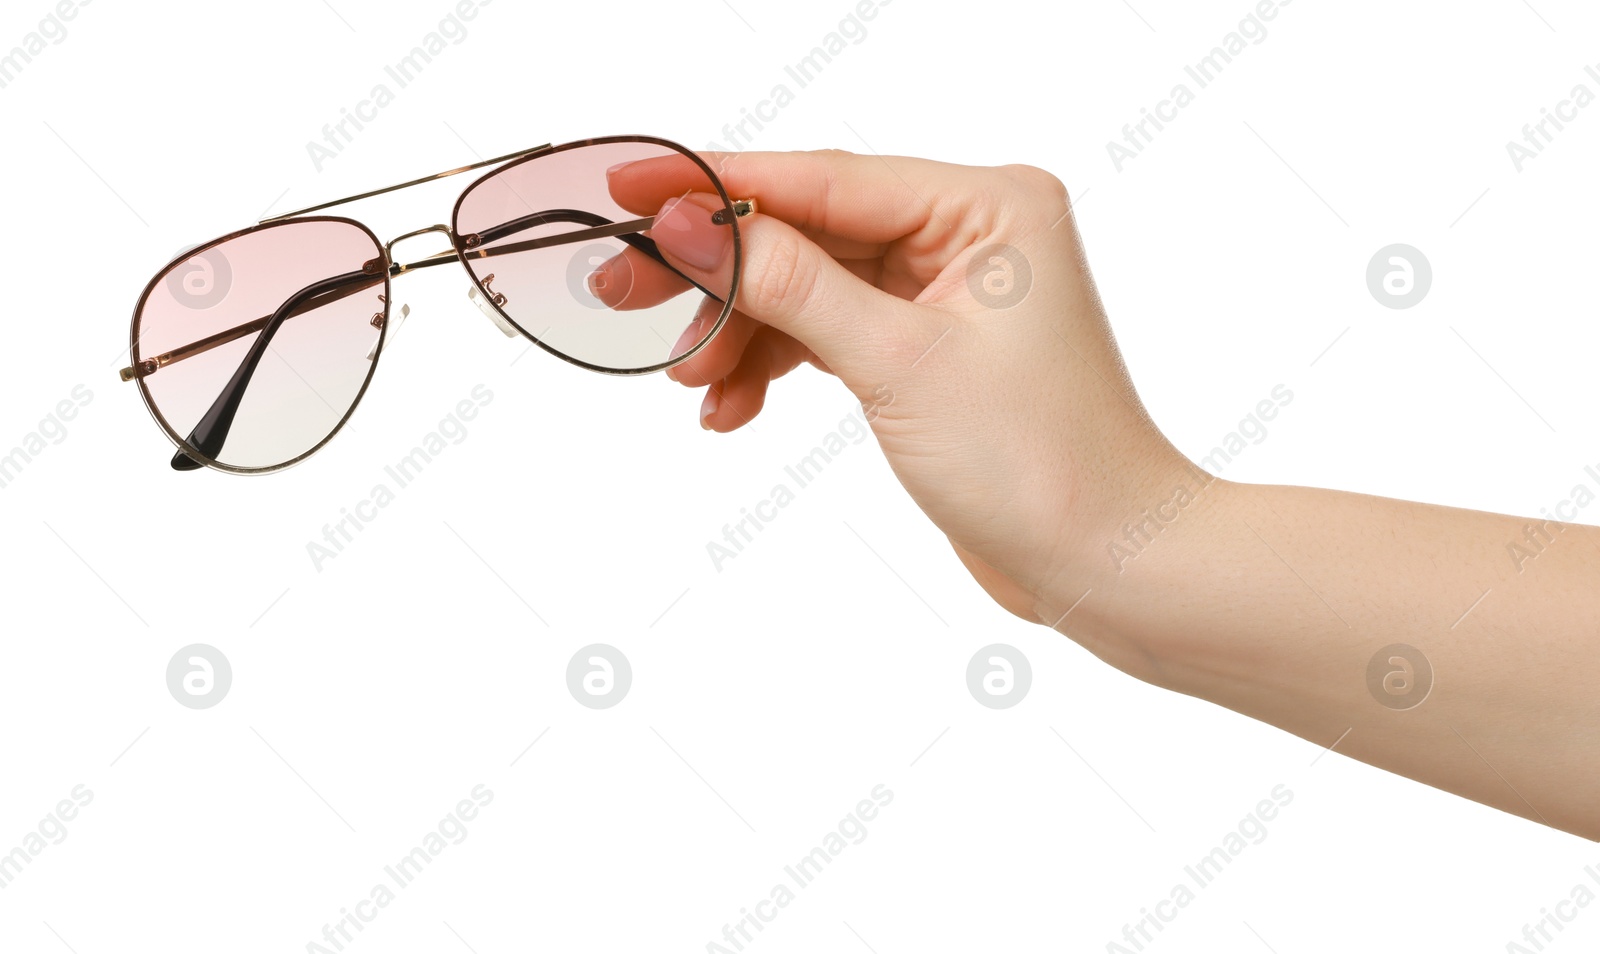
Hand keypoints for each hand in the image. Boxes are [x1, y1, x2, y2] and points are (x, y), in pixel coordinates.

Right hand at [647, 149, 1188, 627]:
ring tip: (691, 386)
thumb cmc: (1040, 464)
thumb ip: (790, 286)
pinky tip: (732, 407)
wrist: (1104, 563)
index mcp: (987, 204)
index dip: (718, 186)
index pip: (825, 180)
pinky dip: (778, 364)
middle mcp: (970, 231)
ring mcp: (948, 290)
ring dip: (743, 333)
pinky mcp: (927, 346)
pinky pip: (829, 333)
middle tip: (625, 296)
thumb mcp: (899, 364)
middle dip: (721, 274)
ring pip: (810, 288)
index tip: (631, 190)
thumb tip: (691, 226)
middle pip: (808, 232)